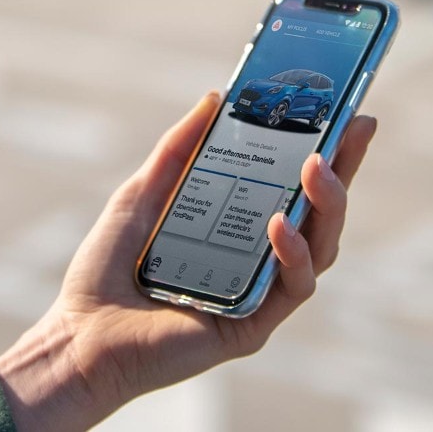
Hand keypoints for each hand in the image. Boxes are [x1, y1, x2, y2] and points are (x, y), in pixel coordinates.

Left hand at [0, 92, 377, 429]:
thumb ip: (177, 151)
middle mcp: (256, 261)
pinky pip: (292, 288)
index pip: (292, 187)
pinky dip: (294, 254)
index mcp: (236, 229)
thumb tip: (215, 99)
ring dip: (327, 206)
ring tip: (317, 168)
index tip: (348, 112)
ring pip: (321, 250)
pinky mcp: (253, 325)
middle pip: (319, 215)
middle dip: (342, 170)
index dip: (325, 152)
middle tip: (353, 130)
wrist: (80, 332)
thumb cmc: (106, 269)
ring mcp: (259, 293)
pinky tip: (280, 224)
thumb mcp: (141, 194)